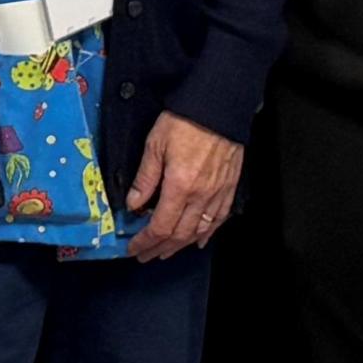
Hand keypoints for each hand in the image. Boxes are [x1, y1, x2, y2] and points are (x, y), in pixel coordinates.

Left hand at [124, 114, 242, 261]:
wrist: (218, 107)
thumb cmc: (185, 121)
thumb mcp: (155, 145)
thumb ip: (145, 178)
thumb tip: (133, 204)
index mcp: (180, 187)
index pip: (160, 225)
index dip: (145, 241)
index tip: (134, 248)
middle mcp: (201, 196)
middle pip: (180, 234)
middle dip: (160, 248)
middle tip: (146, 255)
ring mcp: (218, 193)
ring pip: (199, 230)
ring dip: (181, 245)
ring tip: (166, 252)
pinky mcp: (229, 187)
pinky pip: (219, 218)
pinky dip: (208, 233)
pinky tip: (199, 240)